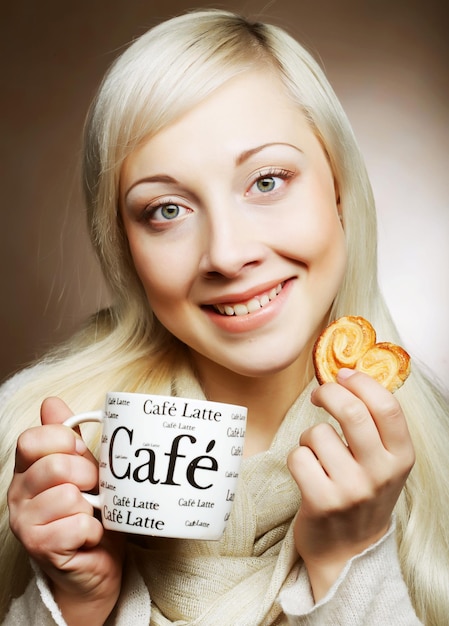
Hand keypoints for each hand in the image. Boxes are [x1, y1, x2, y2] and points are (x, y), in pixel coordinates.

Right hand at [7, 397, 124, 624]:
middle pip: (54, 466)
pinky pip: (77, 524)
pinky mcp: (39, 547)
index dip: (64, 440)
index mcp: (28, 468)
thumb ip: (68, 438)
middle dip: (86, 475)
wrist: (95, 564)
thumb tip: (51, 402)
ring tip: (89, 514)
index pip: (31, 439)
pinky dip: (93, 529)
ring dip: (90, 506)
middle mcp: (19, 493)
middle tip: (93, 489)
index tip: (81, 452)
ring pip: (68, 496)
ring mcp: (25, 522)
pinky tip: (88, 535)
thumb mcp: (83, 468)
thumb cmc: (91, 511)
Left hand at [288, 368, 414, 600]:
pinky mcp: (322, 502)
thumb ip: (375, 426)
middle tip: (319, 394)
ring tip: (317, 453)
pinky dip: (297, 457)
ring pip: (317, 433)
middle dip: (328, 393)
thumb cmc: (363, 495)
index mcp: (401, 458)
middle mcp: (381, 473)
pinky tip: (307, 471)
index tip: (344, 375)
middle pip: (352, 412)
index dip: (362, 382)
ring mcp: (351, 489)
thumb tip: (348, 376)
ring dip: (309, 436)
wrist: (350, 553)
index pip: (387, 407)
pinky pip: (298, 456)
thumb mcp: (384, 463)